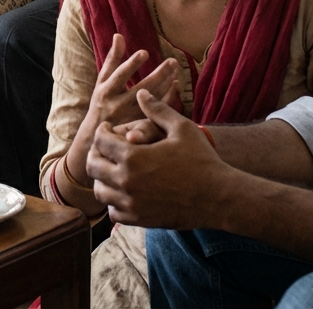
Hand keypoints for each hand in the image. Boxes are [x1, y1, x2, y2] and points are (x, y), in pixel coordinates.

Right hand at [87, 35, 178, 128]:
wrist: (97, 137)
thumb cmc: (101, 102)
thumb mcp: (102, 81)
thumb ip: (112, 59)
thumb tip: (119, 35)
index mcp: (106, 91)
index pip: (120, 76)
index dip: (131, 64)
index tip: (145, 53)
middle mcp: (117, 105)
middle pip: (141, 88)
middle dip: (159, 75)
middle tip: (173, 61)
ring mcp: (130, 117)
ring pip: (152, 100)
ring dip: (166, 83)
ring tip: (175, 69)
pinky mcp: (140, 126)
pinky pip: (159, 111)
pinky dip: (168, 97)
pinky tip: (175, 84)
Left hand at [87, 90, 229, 228]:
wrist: (219, 197)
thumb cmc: (202, 159)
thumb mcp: (182, 128)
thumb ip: (158, 110)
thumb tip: (140, 93)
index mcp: (133, 156)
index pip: (100, 141)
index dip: (102, 131)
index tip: (109, 129)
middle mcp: (126, 181)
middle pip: (93, 165)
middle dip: (96, 153)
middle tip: (105, 149)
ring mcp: (131, 203)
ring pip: (100, 190)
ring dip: (102, 178)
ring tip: (113, 169)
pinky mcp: (139, 220)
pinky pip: (113, 212)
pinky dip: (114, 201)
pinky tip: (125, 192)